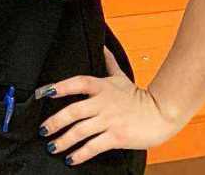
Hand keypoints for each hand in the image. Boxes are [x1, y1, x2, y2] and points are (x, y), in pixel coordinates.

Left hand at [39, 48, 181, 165]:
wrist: (162, 114)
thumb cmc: (140, 96)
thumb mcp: (121, 77)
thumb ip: (108, 62)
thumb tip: (102, 45)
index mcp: (101, 86)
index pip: (76, 83)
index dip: (59, 87)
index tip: (42, 93)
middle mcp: (102, 103)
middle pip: (73, 111)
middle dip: (55, 122)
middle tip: (43, 130)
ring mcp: (109, 121)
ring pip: (80, 131)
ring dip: (64, 140)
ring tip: (52, 146)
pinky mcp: (117, 137)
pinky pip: (94, 146)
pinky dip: (81, 154)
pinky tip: (71, 158)